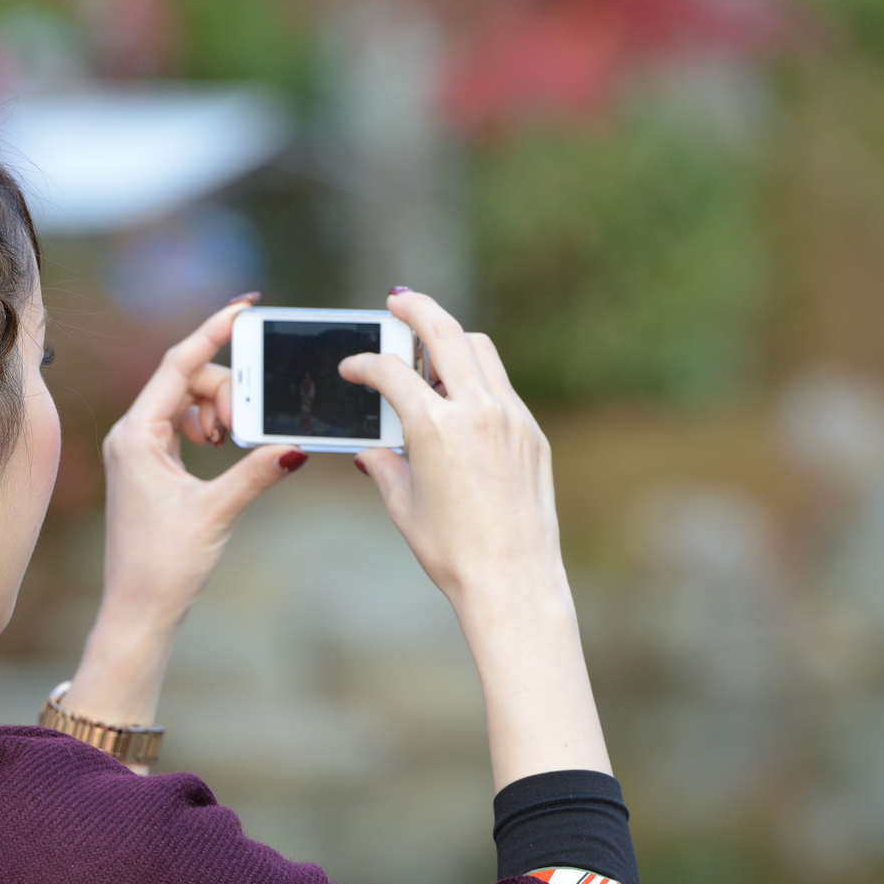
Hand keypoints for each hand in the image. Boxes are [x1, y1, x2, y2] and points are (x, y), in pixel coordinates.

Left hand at [62, 297, 302, 734]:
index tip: (244, 307)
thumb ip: (257, 472)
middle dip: (224, 390)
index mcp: (136, 434)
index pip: (177, 364)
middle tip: (242, 428)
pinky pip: (182, 424)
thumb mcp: (217, 511)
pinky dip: (209, 426)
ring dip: (219, 409)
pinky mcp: (148, 466)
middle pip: (186, 378)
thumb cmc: (164, 565)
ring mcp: (138, 449)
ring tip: (232, 442)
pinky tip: (223, 447)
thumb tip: (296, 445)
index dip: (213, 331)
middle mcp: (131, 434)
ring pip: (186, 400)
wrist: (138, 610)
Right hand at [340, 290, 610, 787]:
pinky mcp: (531, 433)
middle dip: (416, 310)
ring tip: (428, 352)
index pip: (391, 372)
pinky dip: (477, 379)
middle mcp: (477, 411)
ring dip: (452, 341)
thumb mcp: (403, 506)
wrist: (511, 580)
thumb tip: (370, 449)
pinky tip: (459, 401)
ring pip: (480, 351)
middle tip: (396, 303)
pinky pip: (501, 387)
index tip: (352, 368)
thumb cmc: (451, 552)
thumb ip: (383, 465)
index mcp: (435, 427)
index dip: (364, 365)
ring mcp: (510, 418)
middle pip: (445, 332)